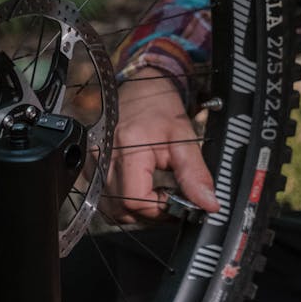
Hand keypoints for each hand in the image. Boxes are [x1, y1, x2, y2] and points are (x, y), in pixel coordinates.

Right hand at [104, 70, 218, 221]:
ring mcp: (94, 162)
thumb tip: (208, 204)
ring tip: (158, 197)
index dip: (159, 210)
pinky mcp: (91, 166)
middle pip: (121, 209)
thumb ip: (195, 175)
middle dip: (151, 214)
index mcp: (127, 148)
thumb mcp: (185, 139)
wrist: (143, 88)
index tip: (177, 203)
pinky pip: (104, 198)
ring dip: (137, 211)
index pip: (136, 200)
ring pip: (111, 208)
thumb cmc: (162, 109)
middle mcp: (104, 156)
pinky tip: (142, 191)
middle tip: (172, 202)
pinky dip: (123, 203)